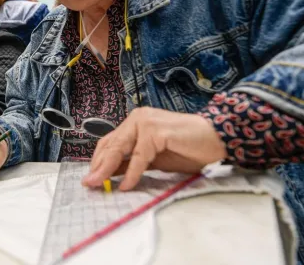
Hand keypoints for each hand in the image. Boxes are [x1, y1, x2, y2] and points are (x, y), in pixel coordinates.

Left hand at [82, 107, 225, 190]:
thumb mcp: (153, 159)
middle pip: (111, 145)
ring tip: (99, 185)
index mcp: (135, 122)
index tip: (90, 178)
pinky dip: (132, 173)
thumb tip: (109, 175)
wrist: (215, 140)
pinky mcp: (156, 131)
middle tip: (88, 184)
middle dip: (98, 166)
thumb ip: (131, 163)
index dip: (98, 160)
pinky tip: (126, 185)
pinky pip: (139, 157)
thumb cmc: (187, 149)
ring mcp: (146, 122)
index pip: (109, 142)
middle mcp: (137, 118)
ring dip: (107, 169)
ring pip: (120, 149)